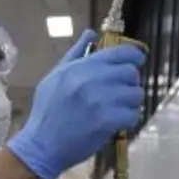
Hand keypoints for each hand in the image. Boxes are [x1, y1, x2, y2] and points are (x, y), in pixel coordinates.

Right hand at [9, 29, 145, 178]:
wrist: (42, 144)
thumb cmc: (47, 110)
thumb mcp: (55, 76)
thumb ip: (76, 54)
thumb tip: (91, 33)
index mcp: (81, 67)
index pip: (120, 52)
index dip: (133, 57)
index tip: (135, 63)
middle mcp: (92, 80)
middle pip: (131, 73)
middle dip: (130, 83)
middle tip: (121, 92)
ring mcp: (101, 101)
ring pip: (136, 94)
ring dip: (131, 103)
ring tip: (119, 109)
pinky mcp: (107, 121)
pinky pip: (133, 115)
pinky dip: (129, 120)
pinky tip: (118, 123)